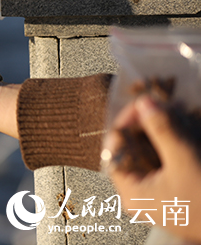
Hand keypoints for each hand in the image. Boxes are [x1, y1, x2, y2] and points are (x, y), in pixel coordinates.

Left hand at [105, 95, 200, 240]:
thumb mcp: (183, 159)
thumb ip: (162, 130)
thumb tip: (144, 102)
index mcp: (131, 192)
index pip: (115, 148)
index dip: (127, 122)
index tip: (142, 103)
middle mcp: (139, 196)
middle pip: (132, 151)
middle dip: (145, 126)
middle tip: (159, 106)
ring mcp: (157, 197)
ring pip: (150, 156)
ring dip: (159, 134)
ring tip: (171, 115)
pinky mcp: (175, 195)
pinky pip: (165, 165)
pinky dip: (171, 148)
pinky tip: (181, 133)